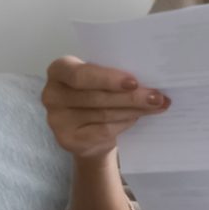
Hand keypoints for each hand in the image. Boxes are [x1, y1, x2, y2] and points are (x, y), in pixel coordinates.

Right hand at [42, 55, 170, 161]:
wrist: (89, 130)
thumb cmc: (97, 94)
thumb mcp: (100, 79)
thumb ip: (114, 76)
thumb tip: (150, 78)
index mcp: (59, 70)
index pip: (81, 74)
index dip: (107, 79)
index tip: (134, 82)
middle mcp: (51, 94)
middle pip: (96, 96)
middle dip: (131, 97)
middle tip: (157, 96)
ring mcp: (56, 120)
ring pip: (103, 114)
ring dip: (134, 109)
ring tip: (157, 105)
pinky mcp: (67, 140)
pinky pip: (103, 131)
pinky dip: (125, 123)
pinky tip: (139, 117)